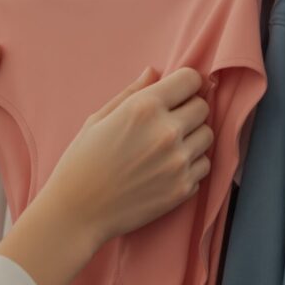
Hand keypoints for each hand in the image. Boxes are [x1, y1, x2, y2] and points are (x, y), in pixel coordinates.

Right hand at [45, 66, 213, 244]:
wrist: (77, 212)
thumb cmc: (81, 162)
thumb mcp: (98, 119)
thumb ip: (131, 93)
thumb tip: (155, 72)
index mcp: (144, 107)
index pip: (191, 80)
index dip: (184, 84)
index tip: (176, 93)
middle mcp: (167, 131)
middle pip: (203, 107)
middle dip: (188, 109)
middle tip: (167, 122)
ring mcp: (178, 162)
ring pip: (207, 136)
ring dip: (192, 137)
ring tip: (166, 147)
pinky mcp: (184, 188)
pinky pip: (203, 166)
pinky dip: (191, 165)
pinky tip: (165, 169)